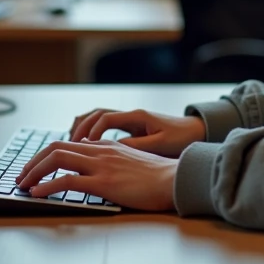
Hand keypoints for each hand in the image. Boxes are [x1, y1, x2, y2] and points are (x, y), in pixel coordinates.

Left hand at [15, 138, 177, 210]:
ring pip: (56, 159)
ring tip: (23, 184)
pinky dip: (47, 186)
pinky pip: (67, 181)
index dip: (46, 156)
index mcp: (105, 146)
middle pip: (56, 147)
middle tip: (21, 176)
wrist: (174, 179)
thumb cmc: (157, 177)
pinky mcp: (103, 182)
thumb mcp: (131, 162)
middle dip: (33, 162)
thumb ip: (111, 162)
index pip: (67, 144)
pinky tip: (37, 194)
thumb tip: (95, 171)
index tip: (35, 169)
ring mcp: (100, 165)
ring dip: (34, 172)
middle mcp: (99, 151)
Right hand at [69, 108, 205, 157]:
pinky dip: (91, 133)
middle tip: (68, 145)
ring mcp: (129, 120)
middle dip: (79, 128)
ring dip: (83, 129)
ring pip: (97, 118)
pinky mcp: (130, 128)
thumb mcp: (160, 144)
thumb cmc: (181, 138)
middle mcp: (130, 115)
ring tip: (71, 145)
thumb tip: (112, 149)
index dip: (90, 131)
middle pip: (95, 114)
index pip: (104, 118)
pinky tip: (85, 149)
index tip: (82, 146)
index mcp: (137, 117)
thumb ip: (136, 145)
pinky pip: (104, 126)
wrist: (196, 132)